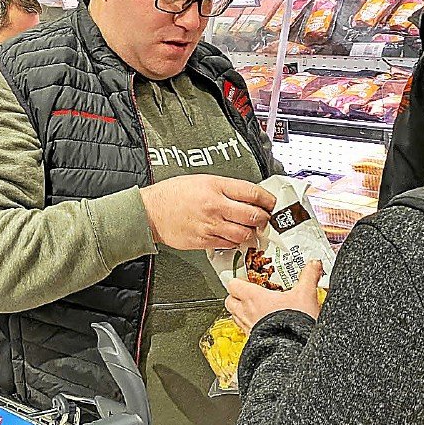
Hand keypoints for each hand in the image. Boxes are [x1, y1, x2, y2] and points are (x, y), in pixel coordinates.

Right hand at [140, 175, 275, 250]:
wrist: (150, 212)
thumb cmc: (173, 194)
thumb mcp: (202, 180)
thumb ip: (226, 188)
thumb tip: (248, 196)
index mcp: (216, 187)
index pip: (253, 193)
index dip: (268, 200)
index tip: (273, 203)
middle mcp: (215, 206)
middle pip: (253, 215)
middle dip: (264, 219)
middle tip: (266, 219)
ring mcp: (210, 225)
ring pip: (244, 233)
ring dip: (252, 233)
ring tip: (251, 229)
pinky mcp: (204, 241)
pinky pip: (229, 244)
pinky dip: (236, 241)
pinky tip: (235, 236)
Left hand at [225, 261, 323, 333]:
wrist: (294, 350)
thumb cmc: (294, 324)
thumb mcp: (305, 295)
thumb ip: (308, 276)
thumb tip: (313, 264)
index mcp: (253, 298)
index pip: (233, 284)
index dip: (239, 281)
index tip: (248, 279)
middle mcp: (246, 313)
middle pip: (230, 301)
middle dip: (237, 297)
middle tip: (250, 294)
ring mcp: (248, 329)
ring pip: (235, 316)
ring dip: (242, 312)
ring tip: (257, 309)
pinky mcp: (253, 341)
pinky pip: (245, 331)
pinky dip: (250, 326)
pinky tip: (264, 326)